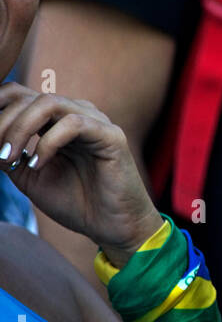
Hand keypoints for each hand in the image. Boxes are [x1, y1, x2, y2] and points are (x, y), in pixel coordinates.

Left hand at [0, 84, 161, 263]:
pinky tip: (38, 164)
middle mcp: (75, 113)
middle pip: (27, 96)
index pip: (18, 95)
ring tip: (10, 157)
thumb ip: (8, 154)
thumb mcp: (28, 176)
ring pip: (49, 103)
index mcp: (55, 120)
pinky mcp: (111, 136)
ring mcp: (95, 121)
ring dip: (20, 129)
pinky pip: (73, 124)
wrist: (111, 226)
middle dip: (3, 123)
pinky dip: (48, 143)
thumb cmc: (75, 201)